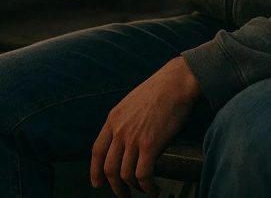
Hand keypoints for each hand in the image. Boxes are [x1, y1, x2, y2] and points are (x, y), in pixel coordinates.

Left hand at [90, 57, 201, 196]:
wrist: (175, 83)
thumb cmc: (159, 90)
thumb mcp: (131, 102)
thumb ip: (125, 121)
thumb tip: (127, 139)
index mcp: (113, 119)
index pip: (97, 151)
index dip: (95, 171)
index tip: (97, 183)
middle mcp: (119, 130)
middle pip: (109, 168)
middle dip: (115, 186)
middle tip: (124, 194)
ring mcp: (133, 138)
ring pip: (125, 174)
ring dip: (133, 189)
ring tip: (144, 191)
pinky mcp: (150, 145)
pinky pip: (143, 174)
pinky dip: (147, 187)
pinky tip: (153, 189)